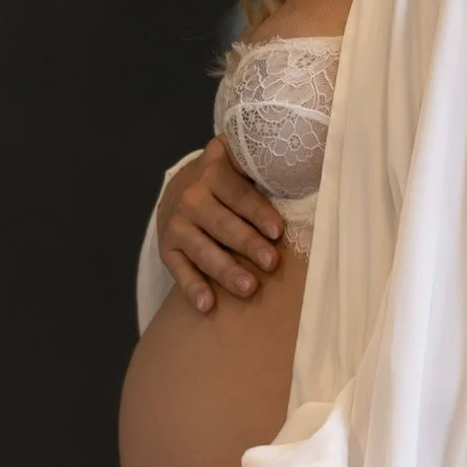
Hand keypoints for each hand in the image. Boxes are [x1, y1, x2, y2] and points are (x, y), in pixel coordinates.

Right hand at [157, 137, 284, 313]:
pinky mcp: (166, 249)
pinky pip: (179, 270)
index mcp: (213, 173)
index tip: (278, 231)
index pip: (239, 195)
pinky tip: (207, 304)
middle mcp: (191, 198)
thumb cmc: (223, 178)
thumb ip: (258, 167)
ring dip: (225, 270)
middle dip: (247, 244)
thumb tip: (301, 176)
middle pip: (222, 224)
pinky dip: (192, 288)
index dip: (258, 213)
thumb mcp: (235, 162)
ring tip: (248, 288)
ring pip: (202, 250)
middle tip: (271, 262)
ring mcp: (176, 225)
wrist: (178, 186)